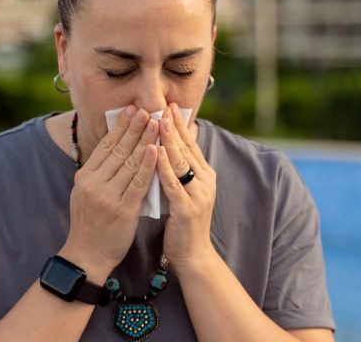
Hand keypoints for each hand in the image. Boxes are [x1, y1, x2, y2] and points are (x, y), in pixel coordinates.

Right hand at [60, 106, 158, 279]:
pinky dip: (148, 164)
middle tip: (146, 109)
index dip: (120, 126)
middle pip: (118, 150)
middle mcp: (93, 183)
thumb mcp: (86, 192)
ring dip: (144, 140)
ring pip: (130, 162)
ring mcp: (107, 196)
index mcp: (84, 176)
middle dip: (134, 128)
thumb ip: (99, 171)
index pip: (105, 145)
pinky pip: (139, 182)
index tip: (131, 109)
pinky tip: (156, 150)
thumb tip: (115, 145)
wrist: (87, 256)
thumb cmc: (90, 223)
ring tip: (155, 123)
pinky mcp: (122, 209)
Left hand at [156, 103, 217, 269]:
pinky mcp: (188, 208)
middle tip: (165, 105)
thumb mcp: (184, 191)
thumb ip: (178, 171)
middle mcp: (205, 181)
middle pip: (187, 148)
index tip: (171, 105)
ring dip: (169, 140)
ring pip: (181, 161)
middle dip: (175, 125)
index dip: (181, 124)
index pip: (191, 144)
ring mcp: (198, 194)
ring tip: (159, 121)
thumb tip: (167, 147)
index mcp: (204, 175)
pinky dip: (163, 166)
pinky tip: (155, 152)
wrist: (193, 256)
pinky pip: (173, 183)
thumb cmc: (183, 223)